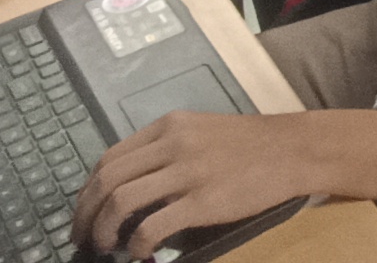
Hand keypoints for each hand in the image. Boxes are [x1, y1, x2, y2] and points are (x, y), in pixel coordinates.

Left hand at [74, 109, 317, 258]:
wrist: (293, 150)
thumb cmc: (250, 145)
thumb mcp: (201, 133)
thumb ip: (166, 152)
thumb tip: (130, 188)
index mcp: (169, 126)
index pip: (109, 158)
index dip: (88, 191)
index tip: (84, 214)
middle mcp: (172, 144)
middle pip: (107, 179)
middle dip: (85, 215)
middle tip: (82, 239)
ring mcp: (187, 172)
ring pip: (121, 202)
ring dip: (103, 231)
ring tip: (104, 247)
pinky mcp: (202, 200)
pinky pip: (152, 226)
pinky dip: (136, 244)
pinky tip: (139, 253)